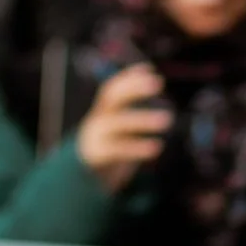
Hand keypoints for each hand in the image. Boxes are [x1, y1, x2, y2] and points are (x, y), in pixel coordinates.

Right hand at [78, 64, 172, 193]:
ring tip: (168, 119)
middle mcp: (98, 119)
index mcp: (102, 111)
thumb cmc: (106, 148)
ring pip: (120, 123)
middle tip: (159, 83)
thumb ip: (127, 114)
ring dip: (143, 119)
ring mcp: (98, 136)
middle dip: (134, 88)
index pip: (113, 87)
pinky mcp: (100, 155)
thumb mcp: (114, 128)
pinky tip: (157, 147)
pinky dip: (138, 147)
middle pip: (112, 97)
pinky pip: (120, 149)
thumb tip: (151, 94)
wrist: (77, 176)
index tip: (149, 69)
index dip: (128, 77)